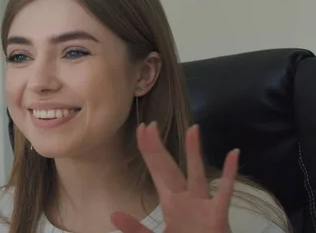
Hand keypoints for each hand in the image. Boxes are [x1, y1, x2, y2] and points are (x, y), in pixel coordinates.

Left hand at [110, 122, 238, 232]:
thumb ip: (136, 228)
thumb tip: (114, 215)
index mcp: (170, 202)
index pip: (156, 171)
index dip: (148, 151)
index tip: (141, 128)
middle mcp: (185, 198)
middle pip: (169, 169)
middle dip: (158, 148)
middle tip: (150, 124)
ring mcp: (202, 205)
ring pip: (197, 175)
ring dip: (194, 153)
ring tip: (193, 128)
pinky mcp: (218, 215)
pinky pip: (225, 193)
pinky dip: (229, 174)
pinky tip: (232, 154)